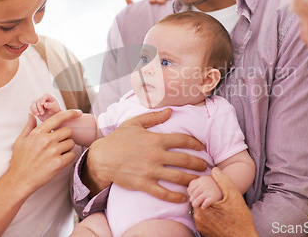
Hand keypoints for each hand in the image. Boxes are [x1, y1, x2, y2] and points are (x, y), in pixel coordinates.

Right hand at [8, 110, 79, 195]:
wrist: (19, 180)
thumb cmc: (19, 161)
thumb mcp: (20, 141)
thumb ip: (29, 127)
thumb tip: (32, 115)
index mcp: (38, 133)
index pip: (58, 118)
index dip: (70, 113)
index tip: (77, 113)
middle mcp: (47, 140)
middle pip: (68, 131)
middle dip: (65, 136)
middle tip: (58, 144)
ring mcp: (53, 151)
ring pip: (71, 143)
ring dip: (67, 148)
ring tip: (56, 154)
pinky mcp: (58, 163)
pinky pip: (72, 155)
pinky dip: (68, 158)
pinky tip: (58, 161)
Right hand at [30, 93, 60, 121]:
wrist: (52, 117)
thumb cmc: (55, 111)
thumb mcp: (55, 108)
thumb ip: (51, 106)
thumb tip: (45, 104)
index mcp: (48, 97)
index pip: (44, 96)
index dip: (43, 99)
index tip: (43, 104)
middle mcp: (42, 99)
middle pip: (38, 101)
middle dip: (40, 108)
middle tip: (42, 113)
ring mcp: (38, 103)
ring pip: (33, 103)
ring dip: (35, 109)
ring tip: (38, 115)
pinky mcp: (35, 107)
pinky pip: (31, 108)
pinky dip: (33, 111)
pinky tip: (37, 114)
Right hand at [83, 109, 206, 202]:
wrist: (102, 157)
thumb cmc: (118, 139)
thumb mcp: (134, 123)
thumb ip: (153, 117)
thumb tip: (170, 110)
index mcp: (156, 139)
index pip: (183, 140)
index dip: (196, 143)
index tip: (202, 147)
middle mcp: (156, 155)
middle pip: (185, 160)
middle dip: (199, 164)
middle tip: (206, 166)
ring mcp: (150, 170)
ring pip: (178, 177)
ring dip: (192, 180)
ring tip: (200, 182)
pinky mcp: (144, 184)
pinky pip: (164, 192)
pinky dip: (176, 197)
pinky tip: (183, 197)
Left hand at [188, 175, 222, 208]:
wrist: (229, 188)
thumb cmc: (214, 187)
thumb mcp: (205, 181)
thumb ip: (196, 183)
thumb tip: (188, 190)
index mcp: (202, 179)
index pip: (190, 189)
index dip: (191, 194)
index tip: (195, 196)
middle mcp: (204, 184)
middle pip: (192, 196)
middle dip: (193, 200)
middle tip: (196, 202)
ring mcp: (209, 191)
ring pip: (195, 202)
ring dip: (197, 205)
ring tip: (199, 205)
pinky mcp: (213, 198)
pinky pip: (203, 205)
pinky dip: (204, 206)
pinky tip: (206, 205)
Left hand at [194, 168, 257, 236]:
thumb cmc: (240, 219)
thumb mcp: (234, 196)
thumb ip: (223, 181)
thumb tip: (215, 170)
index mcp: (202, 208)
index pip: (195, 194)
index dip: (203, 190)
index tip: (211, 190)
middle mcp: (199, 219)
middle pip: (197, 202)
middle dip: (204, 198)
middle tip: (217, 199)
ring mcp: (201, 227)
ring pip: (200, 212)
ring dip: (207, 208)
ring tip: (220, 207)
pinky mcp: (205, 234)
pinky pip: (203, 221)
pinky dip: (209, 217)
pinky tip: (220, 216)